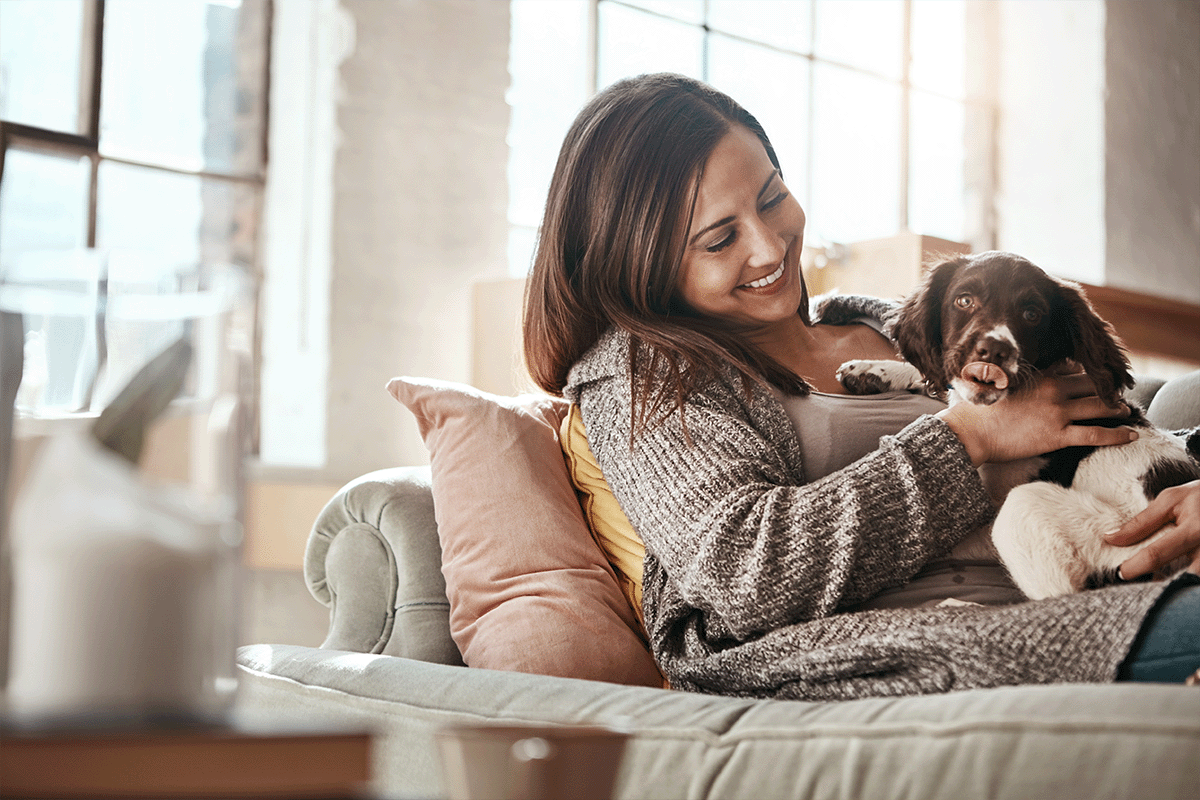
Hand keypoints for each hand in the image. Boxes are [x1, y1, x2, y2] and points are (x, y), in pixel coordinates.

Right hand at [936, 372, 1134, 465]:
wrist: (970, 432)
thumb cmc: (979, 409)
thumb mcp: (1000, 383)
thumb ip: (1019, 376)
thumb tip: (1023, 370)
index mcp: (1040, 377)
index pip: (1075, 369)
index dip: (1090, 373)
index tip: (1099, 376)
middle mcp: (1054, 391)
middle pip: (1093, 386)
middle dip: (1108, 389)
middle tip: (1117, 393)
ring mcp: (1057, 413)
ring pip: (1099, 407)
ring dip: (1116, 408)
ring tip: (1125, 410)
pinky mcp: (1057, 436)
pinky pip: (1095, 434)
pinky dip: (1117, 435)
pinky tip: (1131, 435)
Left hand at [1105, 480, 1199, 578]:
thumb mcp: (1171, 500)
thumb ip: (1142, 521)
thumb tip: (1110, 538)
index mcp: (1194, 530)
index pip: (1157, 555)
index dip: (1134, 567)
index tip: (1120, 573)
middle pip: (1176, 577)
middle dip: (1156, 581)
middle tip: (1138, 579)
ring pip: (1187, 581)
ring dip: (1171, 581)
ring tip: (1155, 576)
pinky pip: (1194, 579)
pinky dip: (1182, 578)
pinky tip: (1173, 573)